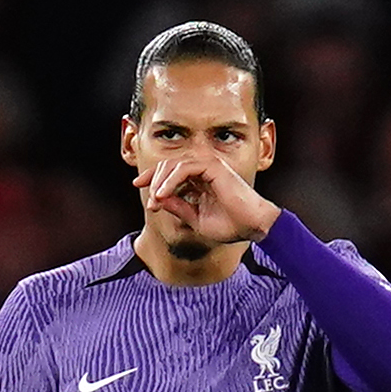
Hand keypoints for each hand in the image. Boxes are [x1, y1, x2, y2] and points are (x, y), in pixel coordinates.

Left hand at [136, 147, 279, 245]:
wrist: (252, 226)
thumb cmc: (230, 225)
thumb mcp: (195, 218)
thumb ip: (177, 206)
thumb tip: (157, 199)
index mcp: (200, 180)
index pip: (171, 171)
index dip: (153, 177)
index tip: (137, 186)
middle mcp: (204, 169)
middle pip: (169, 165)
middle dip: (153, 178)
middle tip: (148, 199)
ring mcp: (209, 165)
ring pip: (174, 165)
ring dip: (160, 182)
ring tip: (155, 201)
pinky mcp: (213, 166)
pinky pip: (184, 168)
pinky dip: (171, 181)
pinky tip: (162, 195)